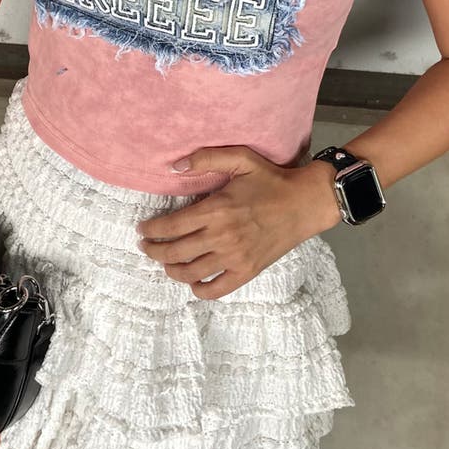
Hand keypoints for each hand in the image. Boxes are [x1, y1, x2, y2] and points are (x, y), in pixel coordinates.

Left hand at [136, 146, 341, 299]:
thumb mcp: (241, 159)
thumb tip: (175, 166)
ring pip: (191, 273)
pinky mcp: (247, 271)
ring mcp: (235, 257)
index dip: (151, 230)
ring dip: (171, 270)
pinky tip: (193, 283)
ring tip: (165, 263)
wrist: (305, 203)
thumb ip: (207, 158)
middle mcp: (222, 237)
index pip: (171, 226)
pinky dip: (199, 290)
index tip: (142, 230)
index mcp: (216, 210)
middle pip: (175, 252)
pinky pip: (216, 289)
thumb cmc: (271, 179)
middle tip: (145, 247)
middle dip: (153, 251)